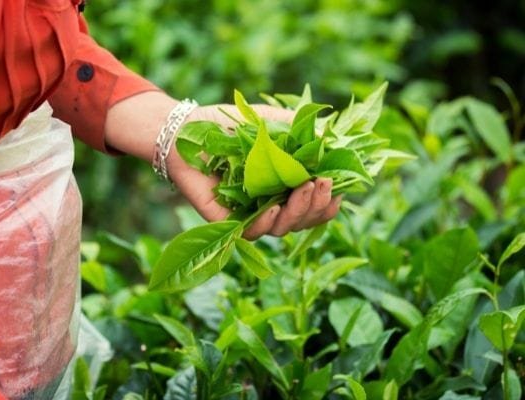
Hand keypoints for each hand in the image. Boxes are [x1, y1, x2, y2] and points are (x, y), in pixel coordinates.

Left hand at [167, 104, 340, 239]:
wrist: (187, 129)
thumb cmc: (230, 124)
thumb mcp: (272, 121)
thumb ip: (303, 130)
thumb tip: (335, 141)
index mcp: (286, 185)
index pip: (315, 203)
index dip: (329, 201)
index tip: (337, 186)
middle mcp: (271, 204)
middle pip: (303, 219)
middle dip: (318, 205)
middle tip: (322, 185)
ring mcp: (249, 214)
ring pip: (282, 228)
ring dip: (298, 213)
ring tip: (304, 191)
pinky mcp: (226, 221)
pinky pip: (251, 231)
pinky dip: (265, 223)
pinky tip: (273, 208)